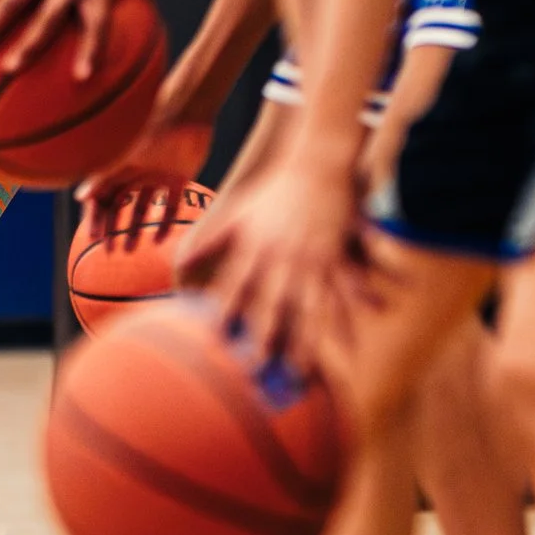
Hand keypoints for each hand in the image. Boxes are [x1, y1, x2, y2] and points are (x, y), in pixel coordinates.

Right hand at [75, 117, 210, 244]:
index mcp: (119, 165)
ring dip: (134, 230)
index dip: (95, 217)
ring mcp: (157, 175)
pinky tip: (157, 242)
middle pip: (118, 205)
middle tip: (110, 252)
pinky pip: (170, 206)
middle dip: (112, 229)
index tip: (95, 238)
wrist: (190, 108)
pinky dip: (164, 224)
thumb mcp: (127, 154)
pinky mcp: (180, 178)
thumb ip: (104, 176)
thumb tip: (79, 198)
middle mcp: (135, 171)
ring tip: (130, 251)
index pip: (100, 196)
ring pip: (141, 208)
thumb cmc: (154, 127)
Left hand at [176, 153, 378, 369]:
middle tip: (257, 371)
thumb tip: (179, 264)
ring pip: (310, 308)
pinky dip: (353, 316)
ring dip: (307, 342)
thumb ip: (208, 239)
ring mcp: (315, 259)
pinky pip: (347, 291)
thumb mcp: (236, 212)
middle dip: (265, 338)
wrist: (317, 161)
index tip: (215, 340)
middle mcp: (285, 258)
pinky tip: (356, 343)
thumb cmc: (274, 190)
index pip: (236, 285)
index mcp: (257, 248)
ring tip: (302, 373)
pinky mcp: (339, 257)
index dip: (225, 311)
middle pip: (273, 304)